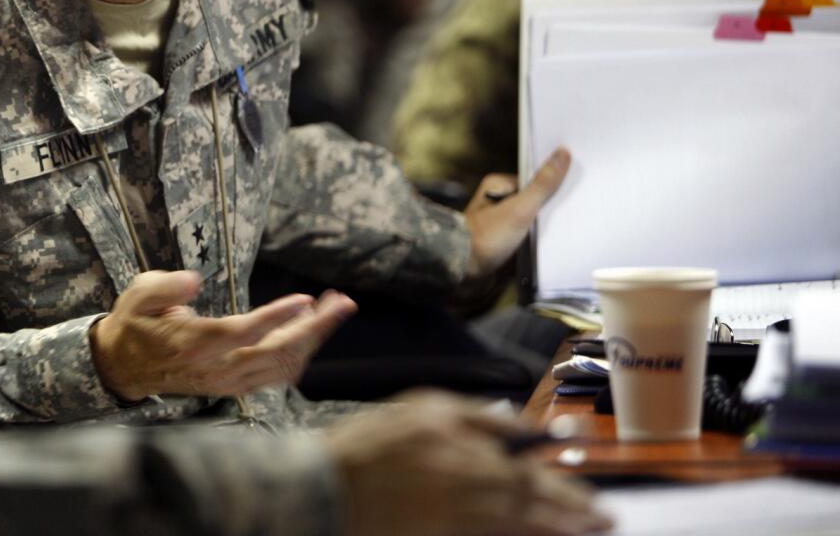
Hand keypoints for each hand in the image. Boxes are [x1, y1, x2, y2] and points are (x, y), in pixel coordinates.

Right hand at [88, 270, 355, 400]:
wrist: (124, 367)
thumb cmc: (135, 323)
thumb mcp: (138, 295)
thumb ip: (164, 287)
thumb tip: (193, 280)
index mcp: (192, 344)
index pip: (242, 333)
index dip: (276, 319)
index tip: (305, 300)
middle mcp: (215, 368)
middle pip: (275, 352)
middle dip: (314, 328)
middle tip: (341, 301)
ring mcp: (228, 381)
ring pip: (282, 366)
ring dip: (314, 339)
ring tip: (335, 307)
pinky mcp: (234, 385)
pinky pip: (277, 374)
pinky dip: (300, 353)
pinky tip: (311, 328)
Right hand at [325, 391, 611, 535]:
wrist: (328, 487)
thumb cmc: (371, 442)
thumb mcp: (421, 407)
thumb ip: (473, 414)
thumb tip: (521, 425)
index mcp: (459, 438)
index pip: (522, 453)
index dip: (559, 461)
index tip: (587, 469)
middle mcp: (463, 477)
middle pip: (530, 492)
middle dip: (571, 505)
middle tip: (603, 515)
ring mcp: (457, 514)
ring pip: (519, 521)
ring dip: (557, 526)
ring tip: (587, 529)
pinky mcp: (447, 535)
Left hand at [463, 147, 570, 278]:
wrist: (462, 270)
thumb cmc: (487, 236)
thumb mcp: (520, 208)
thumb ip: (542, 184)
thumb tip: (562, 154)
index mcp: (498, 185)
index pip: (535, 180)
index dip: (555, 185)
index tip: (577, 189)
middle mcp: (497, 201)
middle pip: (534, 201)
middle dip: (551, 208)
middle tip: (575, 213)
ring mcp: (500, 221)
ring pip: (531, 221)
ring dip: (545, 228)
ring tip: (565, 232)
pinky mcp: (502, 241)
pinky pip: (526, 238)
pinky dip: (537, 241)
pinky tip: (551, 246)